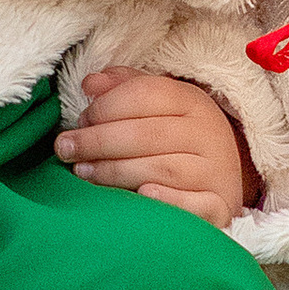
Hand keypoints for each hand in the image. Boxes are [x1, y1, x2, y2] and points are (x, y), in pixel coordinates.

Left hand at [56, 70, 247, 227]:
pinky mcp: (220, 206)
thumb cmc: (176, 140)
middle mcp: (208, 133)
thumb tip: (90, 83)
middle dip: (99, 141)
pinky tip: (140, 195)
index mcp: (192, 102)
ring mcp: (216, 171)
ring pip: (162, 168)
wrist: (222, 180)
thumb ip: (124, 89)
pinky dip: (167, 200)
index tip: (79, 121)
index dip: (105, 107)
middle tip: (65, 150)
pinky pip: (194, 204)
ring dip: (116, 172)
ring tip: (83, 173)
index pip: (146, 95)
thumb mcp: (158, 107)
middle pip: (148, 133)